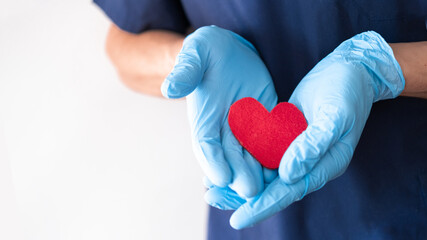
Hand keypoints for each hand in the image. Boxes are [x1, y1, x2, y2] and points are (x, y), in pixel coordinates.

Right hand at [161, 26, 277, 196]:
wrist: (228, 51)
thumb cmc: (206, 51)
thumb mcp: (194, 54)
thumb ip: (185, 71)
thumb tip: (170, 88)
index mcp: (203, 119)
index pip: (205, 146)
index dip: (212, 162)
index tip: (220, 178)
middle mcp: (224, 130)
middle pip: (231, 159)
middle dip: (240, 175)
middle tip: (250, 190)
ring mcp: (247, 128)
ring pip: (254, 155)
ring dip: (262, 171)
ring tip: (272, 184)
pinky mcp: (267, 120)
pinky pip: (274, 139)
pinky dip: (281, 151)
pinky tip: (291, 161)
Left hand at [205, 31, 404, 228]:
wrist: (350, 71)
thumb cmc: (347, 91)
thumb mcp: (335, 116)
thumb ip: (312, 145)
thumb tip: (287, 175)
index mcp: (324, 165)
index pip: (289, 191)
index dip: (263, 205)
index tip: (238, 219)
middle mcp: (308, 163)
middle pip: (272, 187)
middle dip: (242, 196)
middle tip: (211, 199)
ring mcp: (295, 150)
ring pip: (264, 172)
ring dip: (239, 178)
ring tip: (211, 186)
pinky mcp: (285, 136)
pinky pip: (262, 152)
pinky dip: (244, 158)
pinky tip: (224, 158)